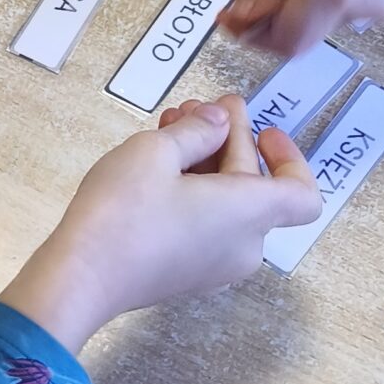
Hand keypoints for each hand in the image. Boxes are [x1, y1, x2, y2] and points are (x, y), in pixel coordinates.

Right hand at [0, 97, 319, 354]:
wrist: (81, 277)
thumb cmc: (123, 210)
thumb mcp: (156, 151)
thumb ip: (197, 129)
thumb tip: (219, 122)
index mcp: (249, 214)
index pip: (303, 194)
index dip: (290, 158)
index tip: (261, 131)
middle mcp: (243, 245)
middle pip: (255, 187)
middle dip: (228, 141)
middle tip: (197, 106)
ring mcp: (215, 266)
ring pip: (227, 205)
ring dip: (205, 162)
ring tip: (168, 127)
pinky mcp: (187, 273)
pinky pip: (207, 225)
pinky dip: (193, 191)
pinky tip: (158, 165)